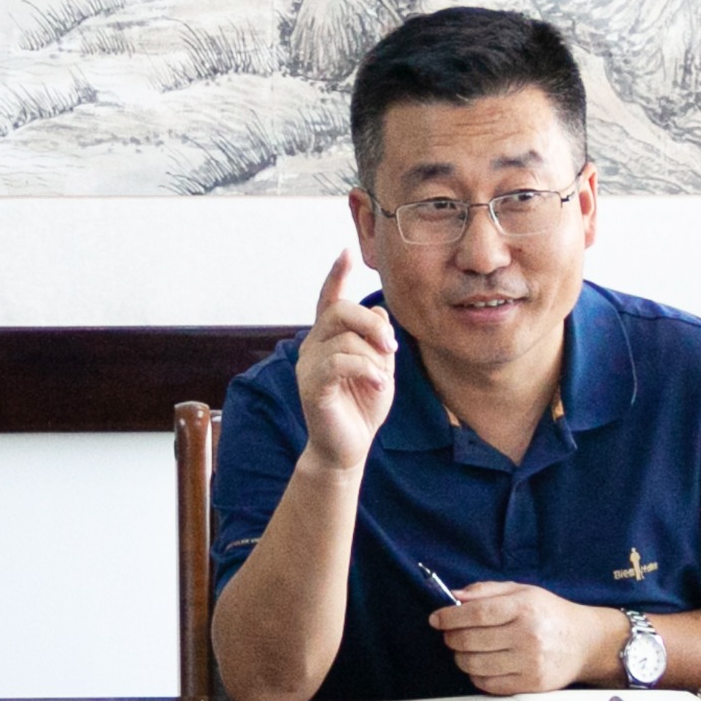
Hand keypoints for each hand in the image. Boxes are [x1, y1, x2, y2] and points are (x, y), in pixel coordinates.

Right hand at [294, 252, 394, 472]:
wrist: (348, 447)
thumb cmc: (362, 406)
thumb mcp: (380, 366)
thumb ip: (378, 339)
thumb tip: (378, 311)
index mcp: (329, 338)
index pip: (329, 299)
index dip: (336, 275)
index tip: (346, 252)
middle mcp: (313, 346)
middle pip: (339, 310)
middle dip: (370, 323)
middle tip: (392, 346)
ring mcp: (309, 366)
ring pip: (344, 338)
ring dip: (372, 355)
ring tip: (383, 376)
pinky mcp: (311, 387)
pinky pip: (338, 363)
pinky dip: (365, 370)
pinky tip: (379, 384)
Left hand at [432, 582, 617, 693]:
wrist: (585, 642)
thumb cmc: (550, 614)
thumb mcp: (523, 591)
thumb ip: (486, 590)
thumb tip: (454, 596)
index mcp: (525, 607)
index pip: (476, 613)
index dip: (449, 616)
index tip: (437, 618)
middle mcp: (528, 635)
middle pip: (471, 640)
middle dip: (452, 637)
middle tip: (450, 634)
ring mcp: (530, 663)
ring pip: (475, 665)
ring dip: (460, 657)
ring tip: (464, 649)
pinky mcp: (531, 684)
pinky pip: (489, 684)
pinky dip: (476, 675)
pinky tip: (480, 664)